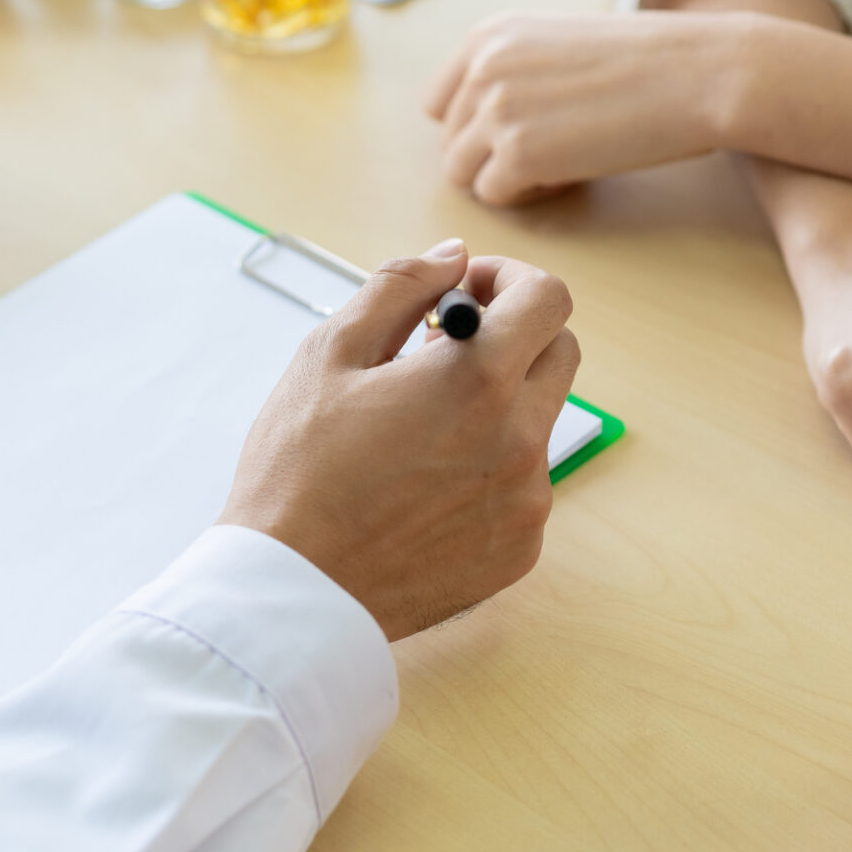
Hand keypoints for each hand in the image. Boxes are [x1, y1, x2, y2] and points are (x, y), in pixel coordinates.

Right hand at [220, 240, 580, 640]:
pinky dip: (490, 469)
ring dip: (497, 406)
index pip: (549, 299)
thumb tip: (454, 259)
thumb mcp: (329, 354)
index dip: (509, 281)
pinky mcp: (520, 548)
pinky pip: (525, 485)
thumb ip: (400, 288)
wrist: (292, 593)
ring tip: (420, 428)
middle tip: (442, 353)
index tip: (465, 296)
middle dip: (513, 336)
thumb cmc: (298, 472)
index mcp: (477, 380)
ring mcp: (527, 500)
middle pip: (559, 354)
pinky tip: (424, 486)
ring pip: (539, 422)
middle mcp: (520, 439)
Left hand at [423, 10, 752, 204]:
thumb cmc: (647, 61)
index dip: (475, 127)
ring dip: (507, 179)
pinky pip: (495, 195)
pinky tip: (570, 177)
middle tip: (551, 153)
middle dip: (494, 156)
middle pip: (452, 142)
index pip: (439, 102)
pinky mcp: (518, 154)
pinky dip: (529, 196)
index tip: (519, 134)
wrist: (700, 73)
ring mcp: (496, 111)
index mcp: (489, 36)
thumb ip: (514, 70)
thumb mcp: (560, 42)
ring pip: (463, 174)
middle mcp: (482, 68)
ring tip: (559, 166)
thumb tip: (486, 120)